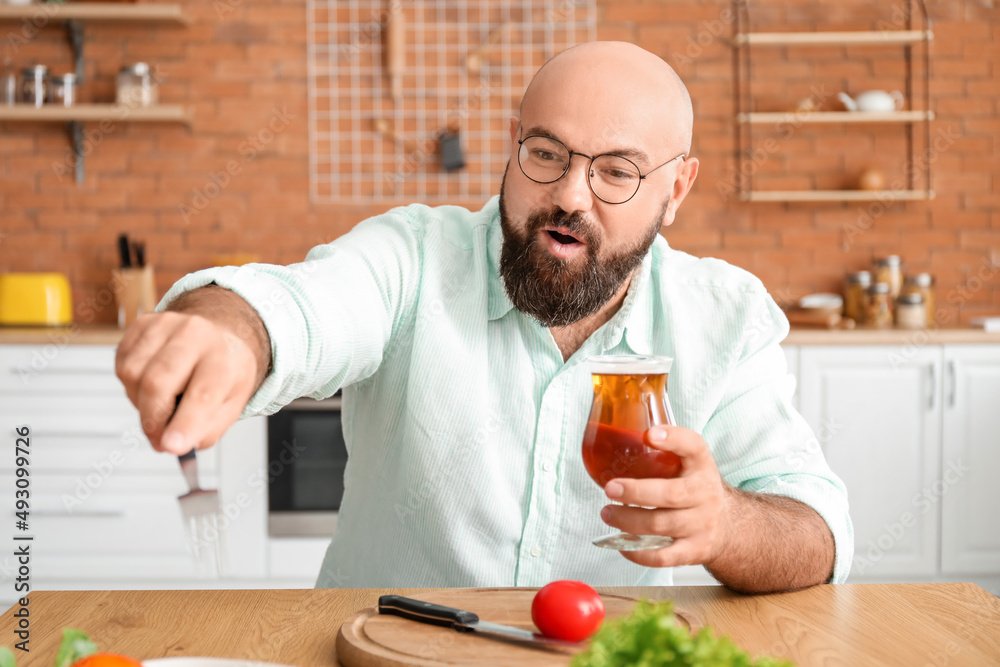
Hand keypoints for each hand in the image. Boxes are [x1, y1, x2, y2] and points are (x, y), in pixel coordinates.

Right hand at [115, 310, 262, 453]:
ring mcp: (165, 325)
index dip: (184, 423)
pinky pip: (122, 364)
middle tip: (159, 441)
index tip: (170, 447)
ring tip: (162, 404)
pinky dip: (132, 385)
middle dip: (153, 420)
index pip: (202, 394)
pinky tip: (152, 384)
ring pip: (133, 375)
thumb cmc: (224, 372)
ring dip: (140, 403)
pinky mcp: (142, 324)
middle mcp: (195, 334)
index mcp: (224, 357)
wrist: (218, 336)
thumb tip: (174, 446)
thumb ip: (207, 430)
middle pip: (157, 383)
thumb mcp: (232, 404)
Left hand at [600, 425, 732, 568]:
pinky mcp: (694, 551)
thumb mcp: (691, 464)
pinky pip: (664, 557)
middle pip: (671, 494)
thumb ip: (664, 452)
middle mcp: (705, 494)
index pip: (694, 446)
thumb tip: (614, 440)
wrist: (730, 526)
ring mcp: (702, 525)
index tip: (649, 434)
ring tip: (608, 514)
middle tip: (610, 488)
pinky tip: (622, 544)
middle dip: (636, 491)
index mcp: (702, 466)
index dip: (673, 439)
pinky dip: (639, 553)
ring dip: (629, 520)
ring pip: (662, 525)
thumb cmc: (696, 489)